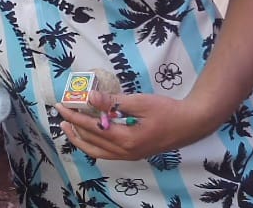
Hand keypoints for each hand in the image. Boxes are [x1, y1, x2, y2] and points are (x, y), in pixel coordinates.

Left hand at [56, 90, 215, 160]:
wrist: (191, 124)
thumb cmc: (167, 110)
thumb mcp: (139, 101)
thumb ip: (113, 101)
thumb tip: (91, 96)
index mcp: (125, 139)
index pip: (91, 127)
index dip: (74, 115)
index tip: (61, 105)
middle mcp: (125, 152)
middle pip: (91, 142)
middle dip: (73, 128)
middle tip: (61, 114)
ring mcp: (130, 155)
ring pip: (97, 151)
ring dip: (81, 139)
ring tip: (69, 126)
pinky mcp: (134, 153)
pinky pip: (107, 153)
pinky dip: (93, 144)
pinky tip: (89, 134)